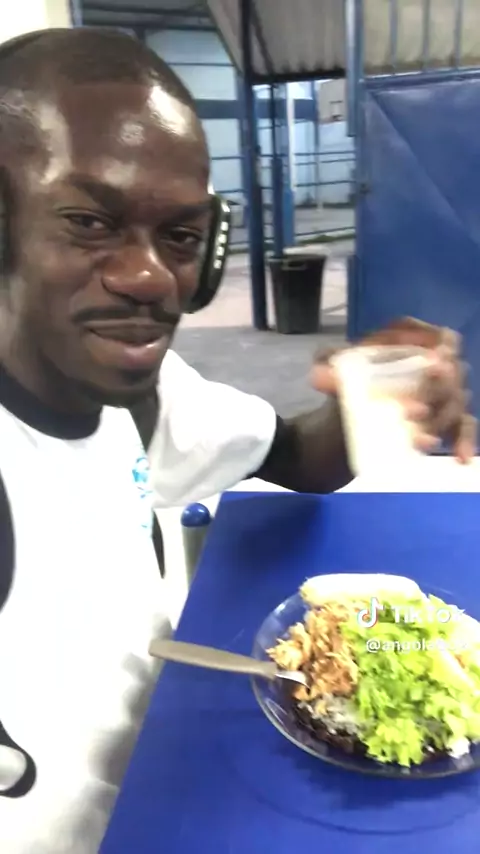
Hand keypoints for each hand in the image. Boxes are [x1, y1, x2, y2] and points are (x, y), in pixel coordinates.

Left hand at [310, 317, 475, 462]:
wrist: (342, 425)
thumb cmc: (345, 386)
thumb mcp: (331, 370)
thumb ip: (327, 363)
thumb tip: (319, 376)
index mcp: (407, 341)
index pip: (431, 334)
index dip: (432, 342)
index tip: (428, 358)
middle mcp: (431, 363)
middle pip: (449, 370)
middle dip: (435, 387)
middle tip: (413, 407)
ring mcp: (440, 393)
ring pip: (455, 401)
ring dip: (440, 419)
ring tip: (419, 437)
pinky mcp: (443, 421)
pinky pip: (462, 427)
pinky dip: (463, 440)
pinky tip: (461, 456)